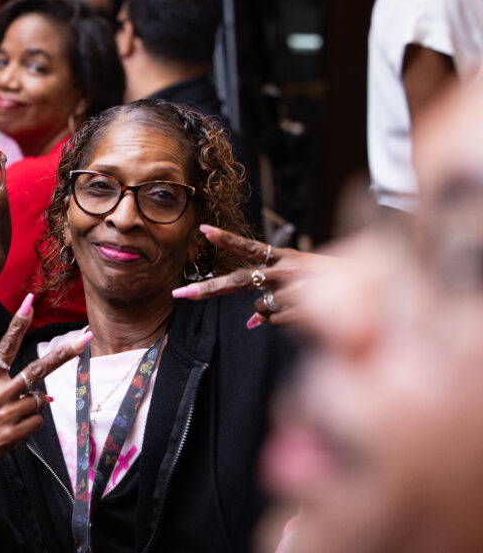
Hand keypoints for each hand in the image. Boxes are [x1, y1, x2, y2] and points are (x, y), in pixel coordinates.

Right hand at [0, 294, 88, 512]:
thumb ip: (8, 392)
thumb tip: (45, 398)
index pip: (5, 346)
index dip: (17, 324)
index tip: (29, 302)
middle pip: (38, 369)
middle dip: (63, 354)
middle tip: (84, 338)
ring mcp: (7, 413)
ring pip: (39, 402)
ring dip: (31, 410)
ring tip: (8, 421)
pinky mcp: (14, 433)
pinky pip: (37, 423)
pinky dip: (29, 427)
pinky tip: (11, 432)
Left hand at [172, 224, 341, 327]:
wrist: (374, 289)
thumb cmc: (334, 282)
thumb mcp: (302, 279)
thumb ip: (273, 296)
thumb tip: (250, 322)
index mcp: (285, 257)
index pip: (249, 246)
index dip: (226, 238)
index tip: (203, 229)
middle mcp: (285, 270)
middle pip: (239, 280)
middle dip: (207, 289)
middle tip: (179, 295)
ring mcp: (293, 291)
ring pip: (261, 308)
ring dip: (273, 312)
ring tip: (301, 304)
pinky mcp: (301, 310)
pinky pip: (276, 324)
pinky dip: (285, 323)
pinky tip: (306, 315)